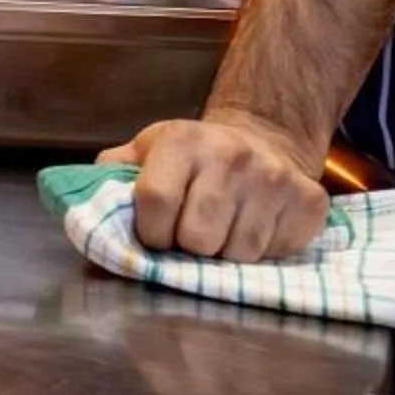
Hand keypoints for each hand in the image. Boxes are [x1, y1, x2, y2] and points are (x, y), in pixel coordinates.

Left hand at [98, 114, 329, 262]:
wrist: (261, 140)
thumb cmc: (190, 157)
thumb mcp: (144, 152)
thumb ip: (111, 177)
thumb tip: (85, 210)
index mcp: (182, 141)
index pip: (155, 201)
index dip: (149, 232)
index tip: (154, 235)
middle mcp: (232, 154)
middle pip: (198, 237)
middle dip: (187, 247)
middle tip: (189, 235)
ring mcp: (274, 177)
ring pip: (237, 252)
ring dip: (223, 254)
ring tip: (220, 230)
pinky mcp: (309, 200)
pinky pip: (274, 253)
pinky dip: (261, 253)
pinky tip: (253, 227)